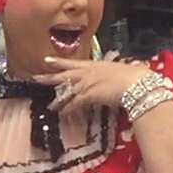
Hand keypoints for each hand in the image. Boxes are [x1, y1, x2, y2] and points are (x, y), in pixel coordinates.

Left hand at [34, 56, 150, 117]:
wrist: (136, 83)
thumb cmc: (135, 76)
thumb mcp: (125, 69)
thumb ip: (120, 70)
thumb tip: (129, 69)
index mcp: (95, 65)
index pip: (73, 63)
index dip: (59, 62)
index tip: (47, 60)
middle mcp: (87, 73)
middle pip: (63, 75)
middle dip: (49, 77)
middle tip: (36, 77)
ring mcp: (86, 84)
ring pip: (66, 91)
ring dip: (58, 100)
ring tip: (50, 106)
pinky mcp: (88, 95)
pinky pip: (74, 104)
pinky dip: (67, 109)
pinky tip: (62, 113)